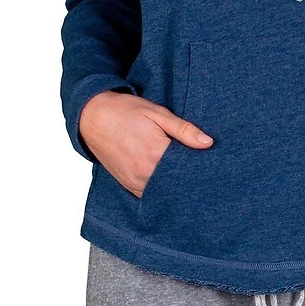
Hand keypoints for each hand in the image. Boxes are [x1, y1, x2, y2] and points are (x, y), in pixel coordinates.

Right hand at [79, 91, 213, 197]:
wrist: (93, 117)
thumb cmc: (126, 111)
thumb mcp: (157, 113)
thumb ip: (183, 129)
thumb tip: (208, 143)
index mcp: (156, 152)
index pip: (188, 168)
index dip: (201, 166)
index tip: (212, 165)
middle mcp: (144, 172)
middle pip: (177, 183)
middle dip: (190, 177)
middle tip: (203, 172)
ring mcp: (135, 181)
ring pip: (164, 192)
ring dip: (175, 185)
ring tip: (188, 176)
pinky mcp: (127, 185)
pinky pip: (149, 194)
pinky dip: (160, 189)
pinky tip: (169, 181)